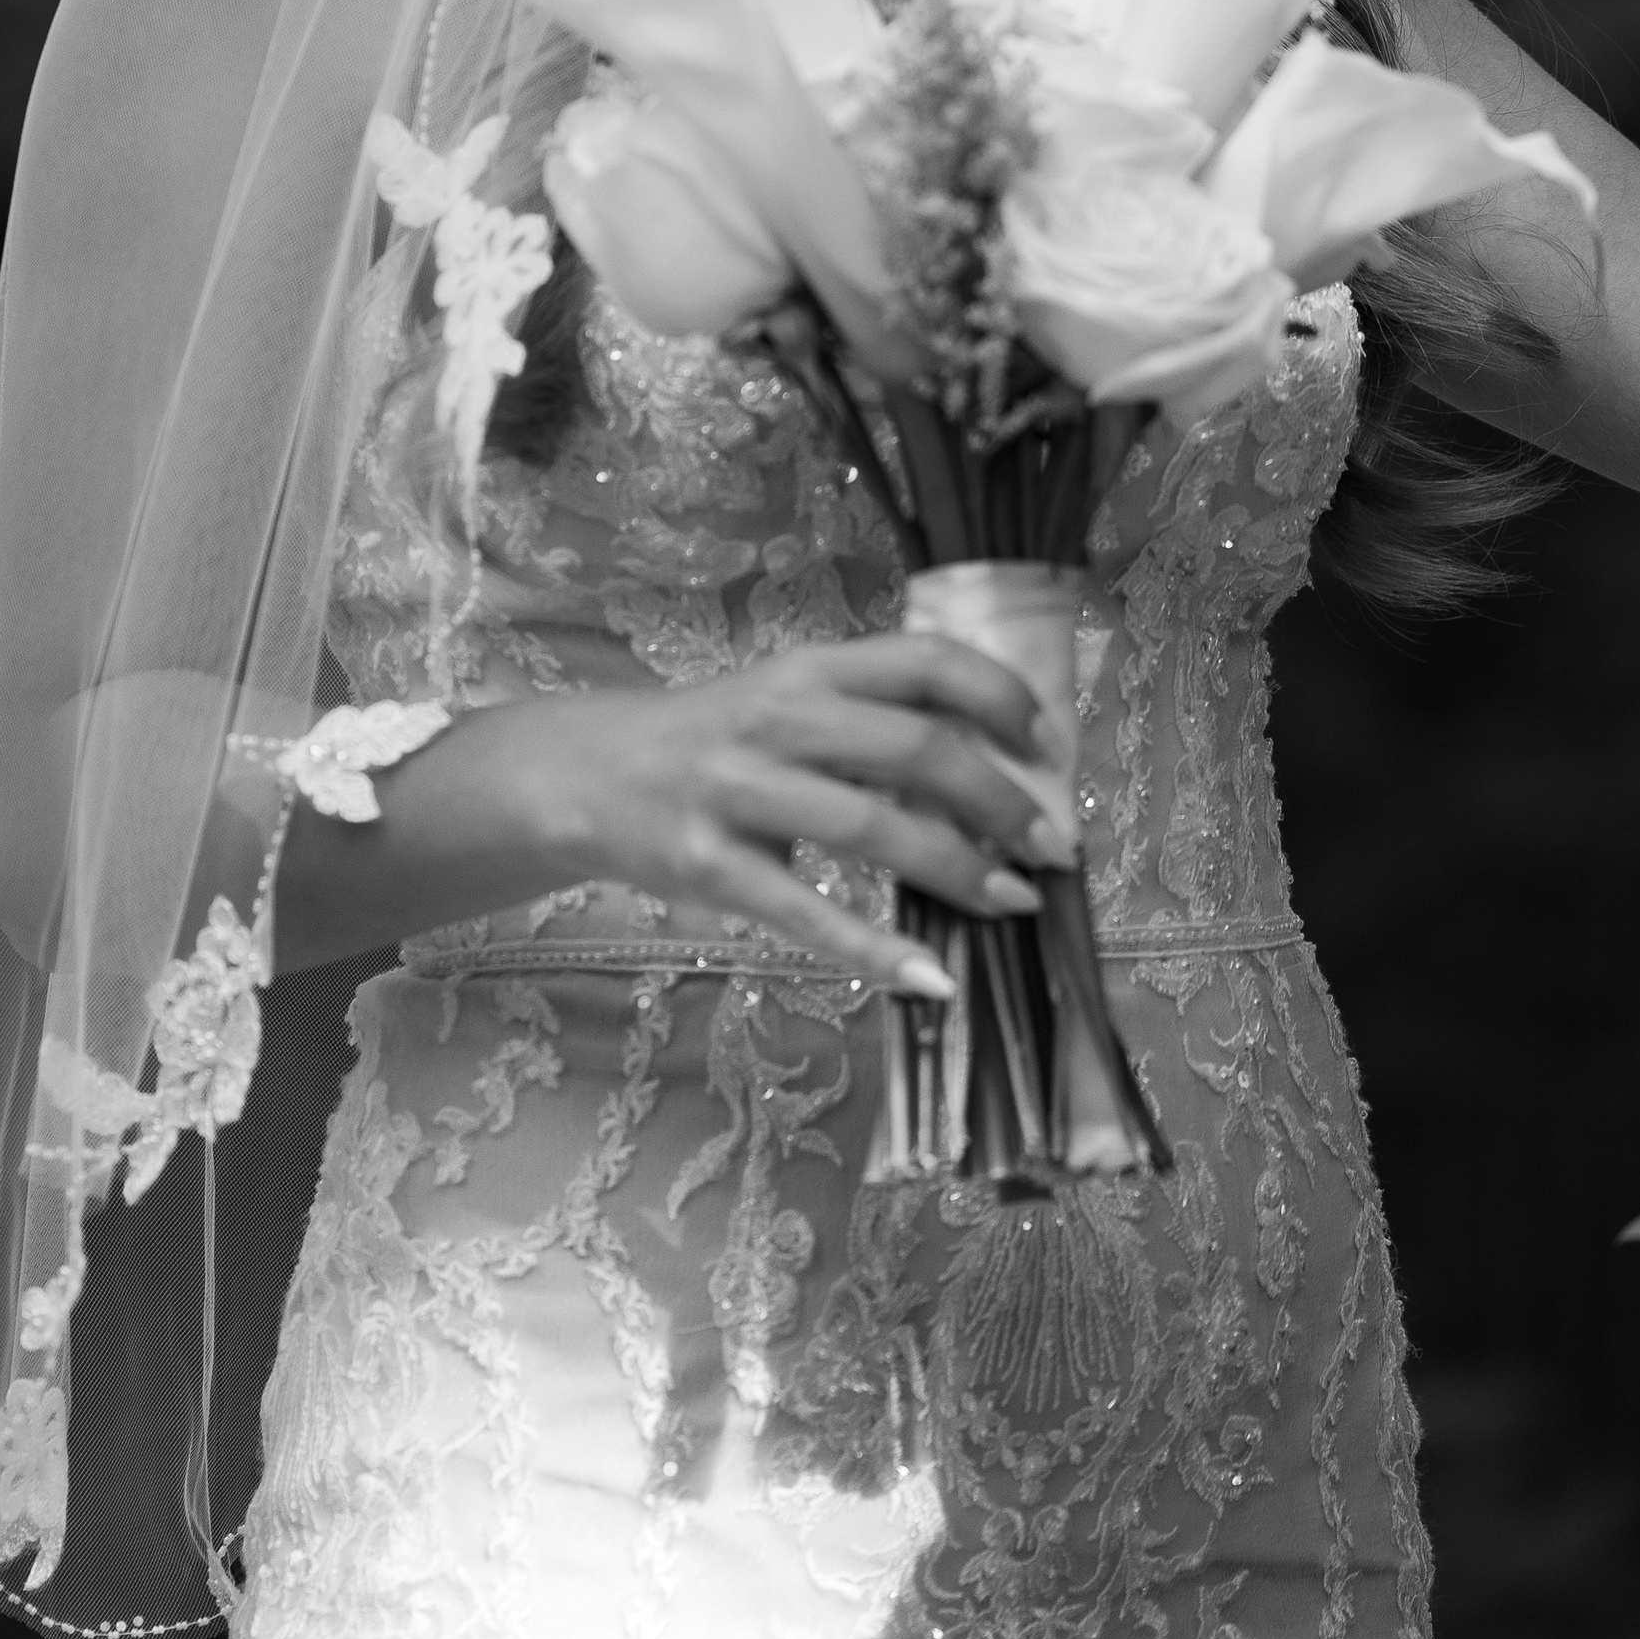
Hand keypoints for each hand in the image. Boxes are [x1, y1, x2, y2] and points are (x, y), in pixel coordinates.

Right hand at [480, 631, 1064, 997]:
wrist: (588, 774)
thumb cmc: (715, 738)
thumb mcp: (789, 700)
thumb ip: (873, 718)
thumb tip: (996, 765)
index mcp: (809, 667)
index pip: (923, 660)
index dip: (999, 697)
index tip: (1049, 744)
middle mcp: (778, 717)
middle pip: (916, 750)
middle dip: (1000, 801)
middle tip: (1052, 844)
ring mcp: (740, 792)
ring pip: (875, 829)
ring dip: (961, 869)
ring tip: (1013, 900)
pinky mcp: (710, 869)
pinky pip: (810, 916)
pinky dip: (879, 950)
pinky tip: (932, 978)